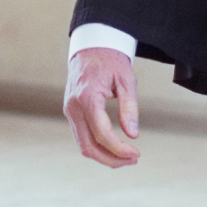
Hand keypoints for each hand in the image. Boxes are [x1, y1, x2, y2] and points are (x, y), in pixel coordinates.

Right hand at [64, 47, 140, 167]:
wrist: (91, 47)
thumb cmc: (110, 60)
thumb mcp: (126, 80)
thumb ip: (129, 108)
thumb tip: (133, 135)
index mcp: (87, 98)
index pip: (102, 134)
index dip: (119, 149)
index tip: (136, 153)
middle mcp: (74, 107)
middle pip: (88, 146)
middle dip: (111, 159)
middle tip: (133, 159)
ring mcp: (69, 111)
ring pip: (83, 145)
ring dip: (104, 156)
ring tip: (126, 157)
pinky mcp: (71, 112)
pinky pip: (81, 136)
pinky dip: (97, 146)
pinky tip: (114, 147)